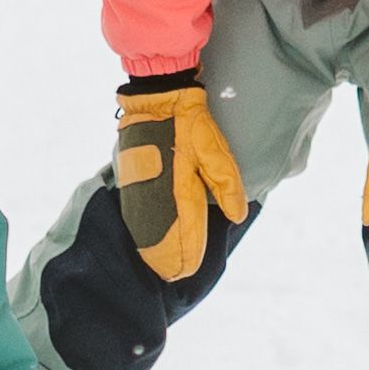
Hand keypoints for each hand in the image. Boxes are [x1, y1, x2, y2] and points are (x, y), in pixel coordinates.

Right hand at [112, 71, 248, 279]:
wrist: (156, 94)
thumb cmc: (189, 120)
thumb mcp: (214, 147)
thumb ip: (225, 183)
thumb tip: (238, 215)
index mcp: (180, 186)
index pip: (184, 230)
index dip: (187, 251)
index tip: (187, 270)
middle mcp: (157, 190)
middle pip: (159, 234)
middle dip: (165, 255)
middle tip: (172, 274)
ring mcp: (140, 184)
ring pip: (143, 224)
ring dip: (150, 244)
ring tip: (156, 263)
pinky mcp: (130, 176)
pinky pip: (135, 209)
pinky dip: (140, 226)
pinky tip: (142, 236)